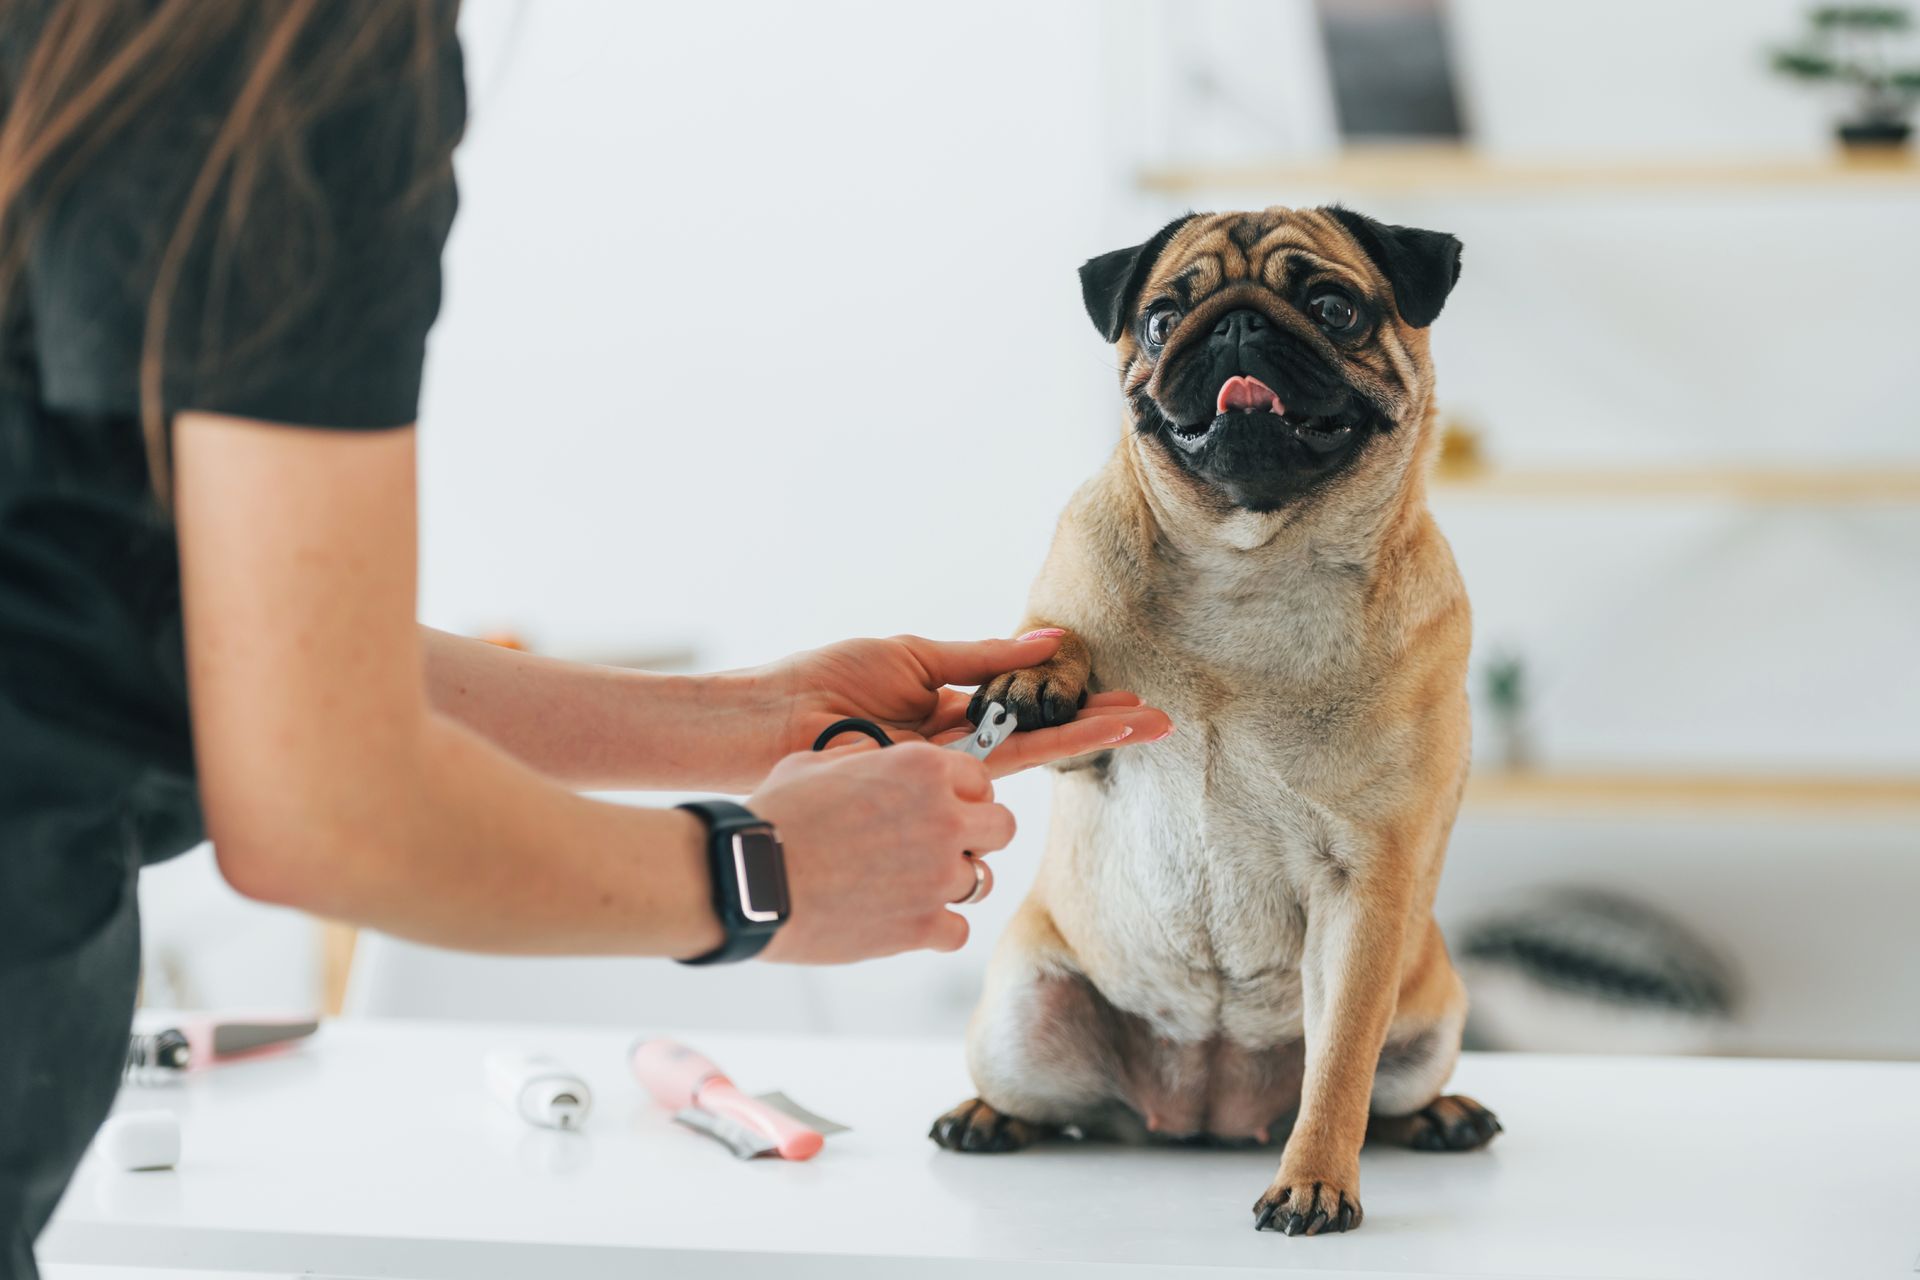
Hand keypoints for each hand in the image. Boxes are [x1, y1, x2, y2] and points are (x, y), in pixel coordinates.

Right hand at [748, 742, 1013, 962]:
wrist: (750, 878)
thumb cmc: (776, 815)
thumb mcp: (817, 763)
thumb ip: (865, 760)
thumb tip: (878, 760)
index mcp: (921, 769)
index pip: (981, 778)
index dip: (964, 794)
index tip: (945, 806)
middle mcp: (943, 819)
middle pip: (1002, 827)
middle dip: (977, 836)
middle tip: (943, 846)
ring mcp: (937, 876)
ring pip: (982, 881)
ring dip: (953, 883)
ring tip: (914, 885)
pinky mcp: (922, 926)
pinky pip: (957, 931)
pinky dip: (936, 929)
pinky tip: (906, 921)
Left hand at [758, 633, 1171, 777]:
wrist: (775, 714)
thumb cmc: (829, 682)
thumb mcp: (914, 656)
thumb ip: (982, 656)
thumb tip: (1046, 639)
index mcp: (952, 716)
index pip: (1030, 712)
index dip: (1078, 706)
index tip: (1128, 701)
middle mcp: (958, 748)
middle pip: (1044, 737)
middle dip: (1102, 728)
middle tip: (1159, 722)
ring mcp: (947, 767)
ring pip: (1030, 753)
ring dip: (1084, 736)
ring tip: (1136, 724)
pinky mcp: (928, 777)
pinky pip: (989, 759)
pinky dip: (1032, 741)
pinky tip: (1073, 732)